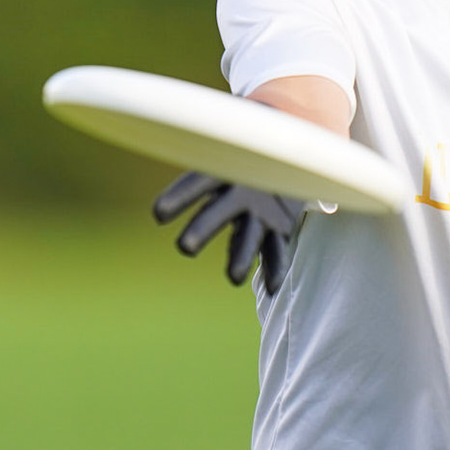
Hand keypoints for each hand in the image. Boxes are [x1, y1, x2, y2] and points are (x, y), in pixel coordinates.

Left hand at [153, 172, 303, 291]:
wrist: (291, 161)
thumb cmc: (239, 166)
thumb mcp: (218, 164)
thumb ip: (192, 184)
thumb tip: (159, 206)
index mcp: (222, 172)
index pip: (198, 182)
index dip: (180, 196)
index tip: (158, 213)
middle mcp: (244, 191)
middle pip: (222, 210)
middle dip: (204, 227)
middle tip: (185, 248)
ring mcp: (264, 210)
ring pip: (251, 235)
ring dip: (243, 256)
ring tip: (233, 278)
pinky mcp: (281, 227)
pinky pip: (278, 249)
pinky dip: (276, 268)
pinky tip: (271, 288)